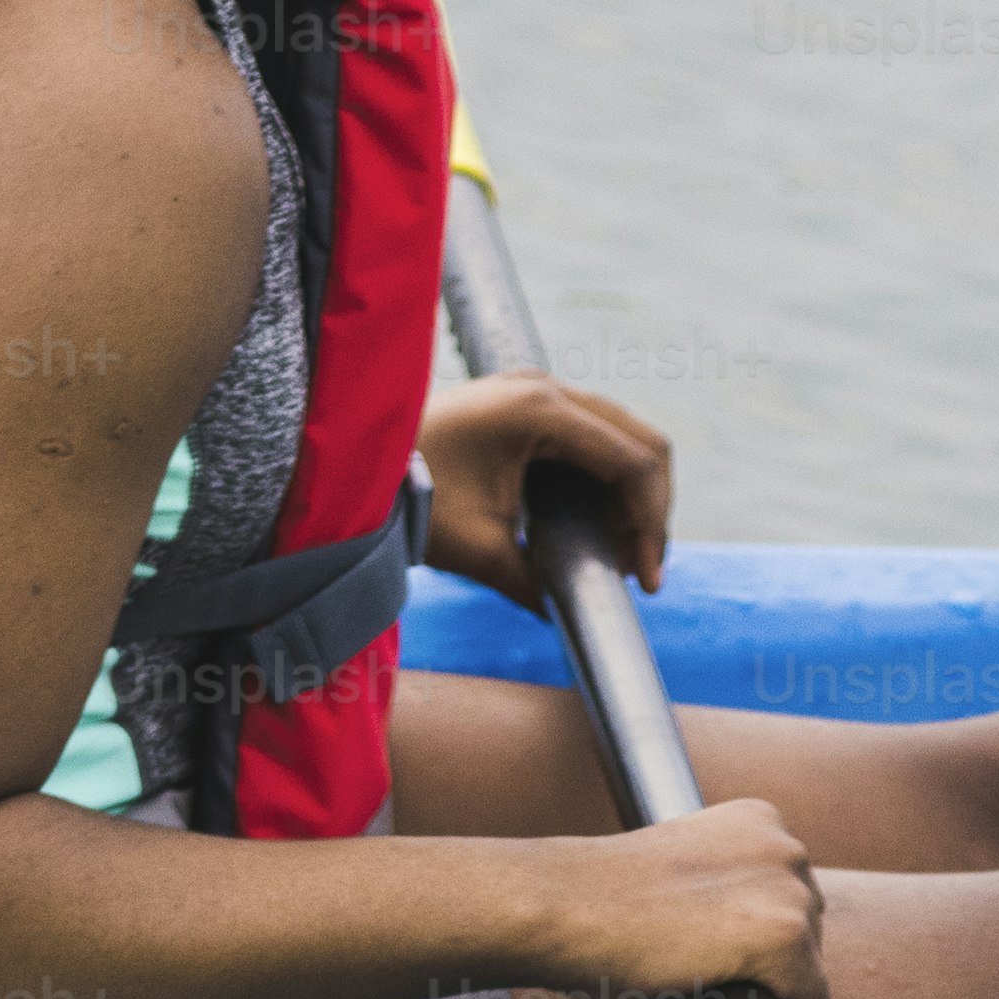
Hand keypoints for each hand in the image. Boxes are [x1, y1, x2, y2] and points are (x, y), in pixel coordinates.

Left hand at [421, 370, 674, 605]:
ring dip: (627, 494)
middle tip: (642, 570)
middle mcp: (545, 387)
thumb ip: (533, 581)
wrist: (348, 469)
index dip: (649, 523)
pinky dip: (599, 479)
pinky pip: (585, 437)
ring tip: (620, 556)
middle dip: (648, 509)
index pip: (632, 462)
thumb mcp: (476, 551)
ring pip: (617, 437)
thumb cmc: (405, 502)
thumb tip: (567, 611)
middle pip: (638, 442)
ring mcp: (533, 388)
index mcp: (542, 411)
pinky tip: (593, 527)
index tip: (646, 581)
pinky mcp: (520, 403)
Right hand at [549, 798, 832, 998]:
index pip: (785, 897)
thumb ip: (715, 907)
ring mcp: (789, 891)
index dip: (747, 942)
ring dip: (765, 996)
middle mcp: (786, 846)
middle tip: (699, 991)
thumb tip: (741, 977)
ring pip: (808, 971)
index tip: (712, 965)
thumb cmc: (588, 904)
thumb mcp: (670, 884)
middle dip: (761, 969)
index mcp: (758, 821)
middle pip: (807, 932)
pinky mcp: (783, 938)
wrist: (554, 907)